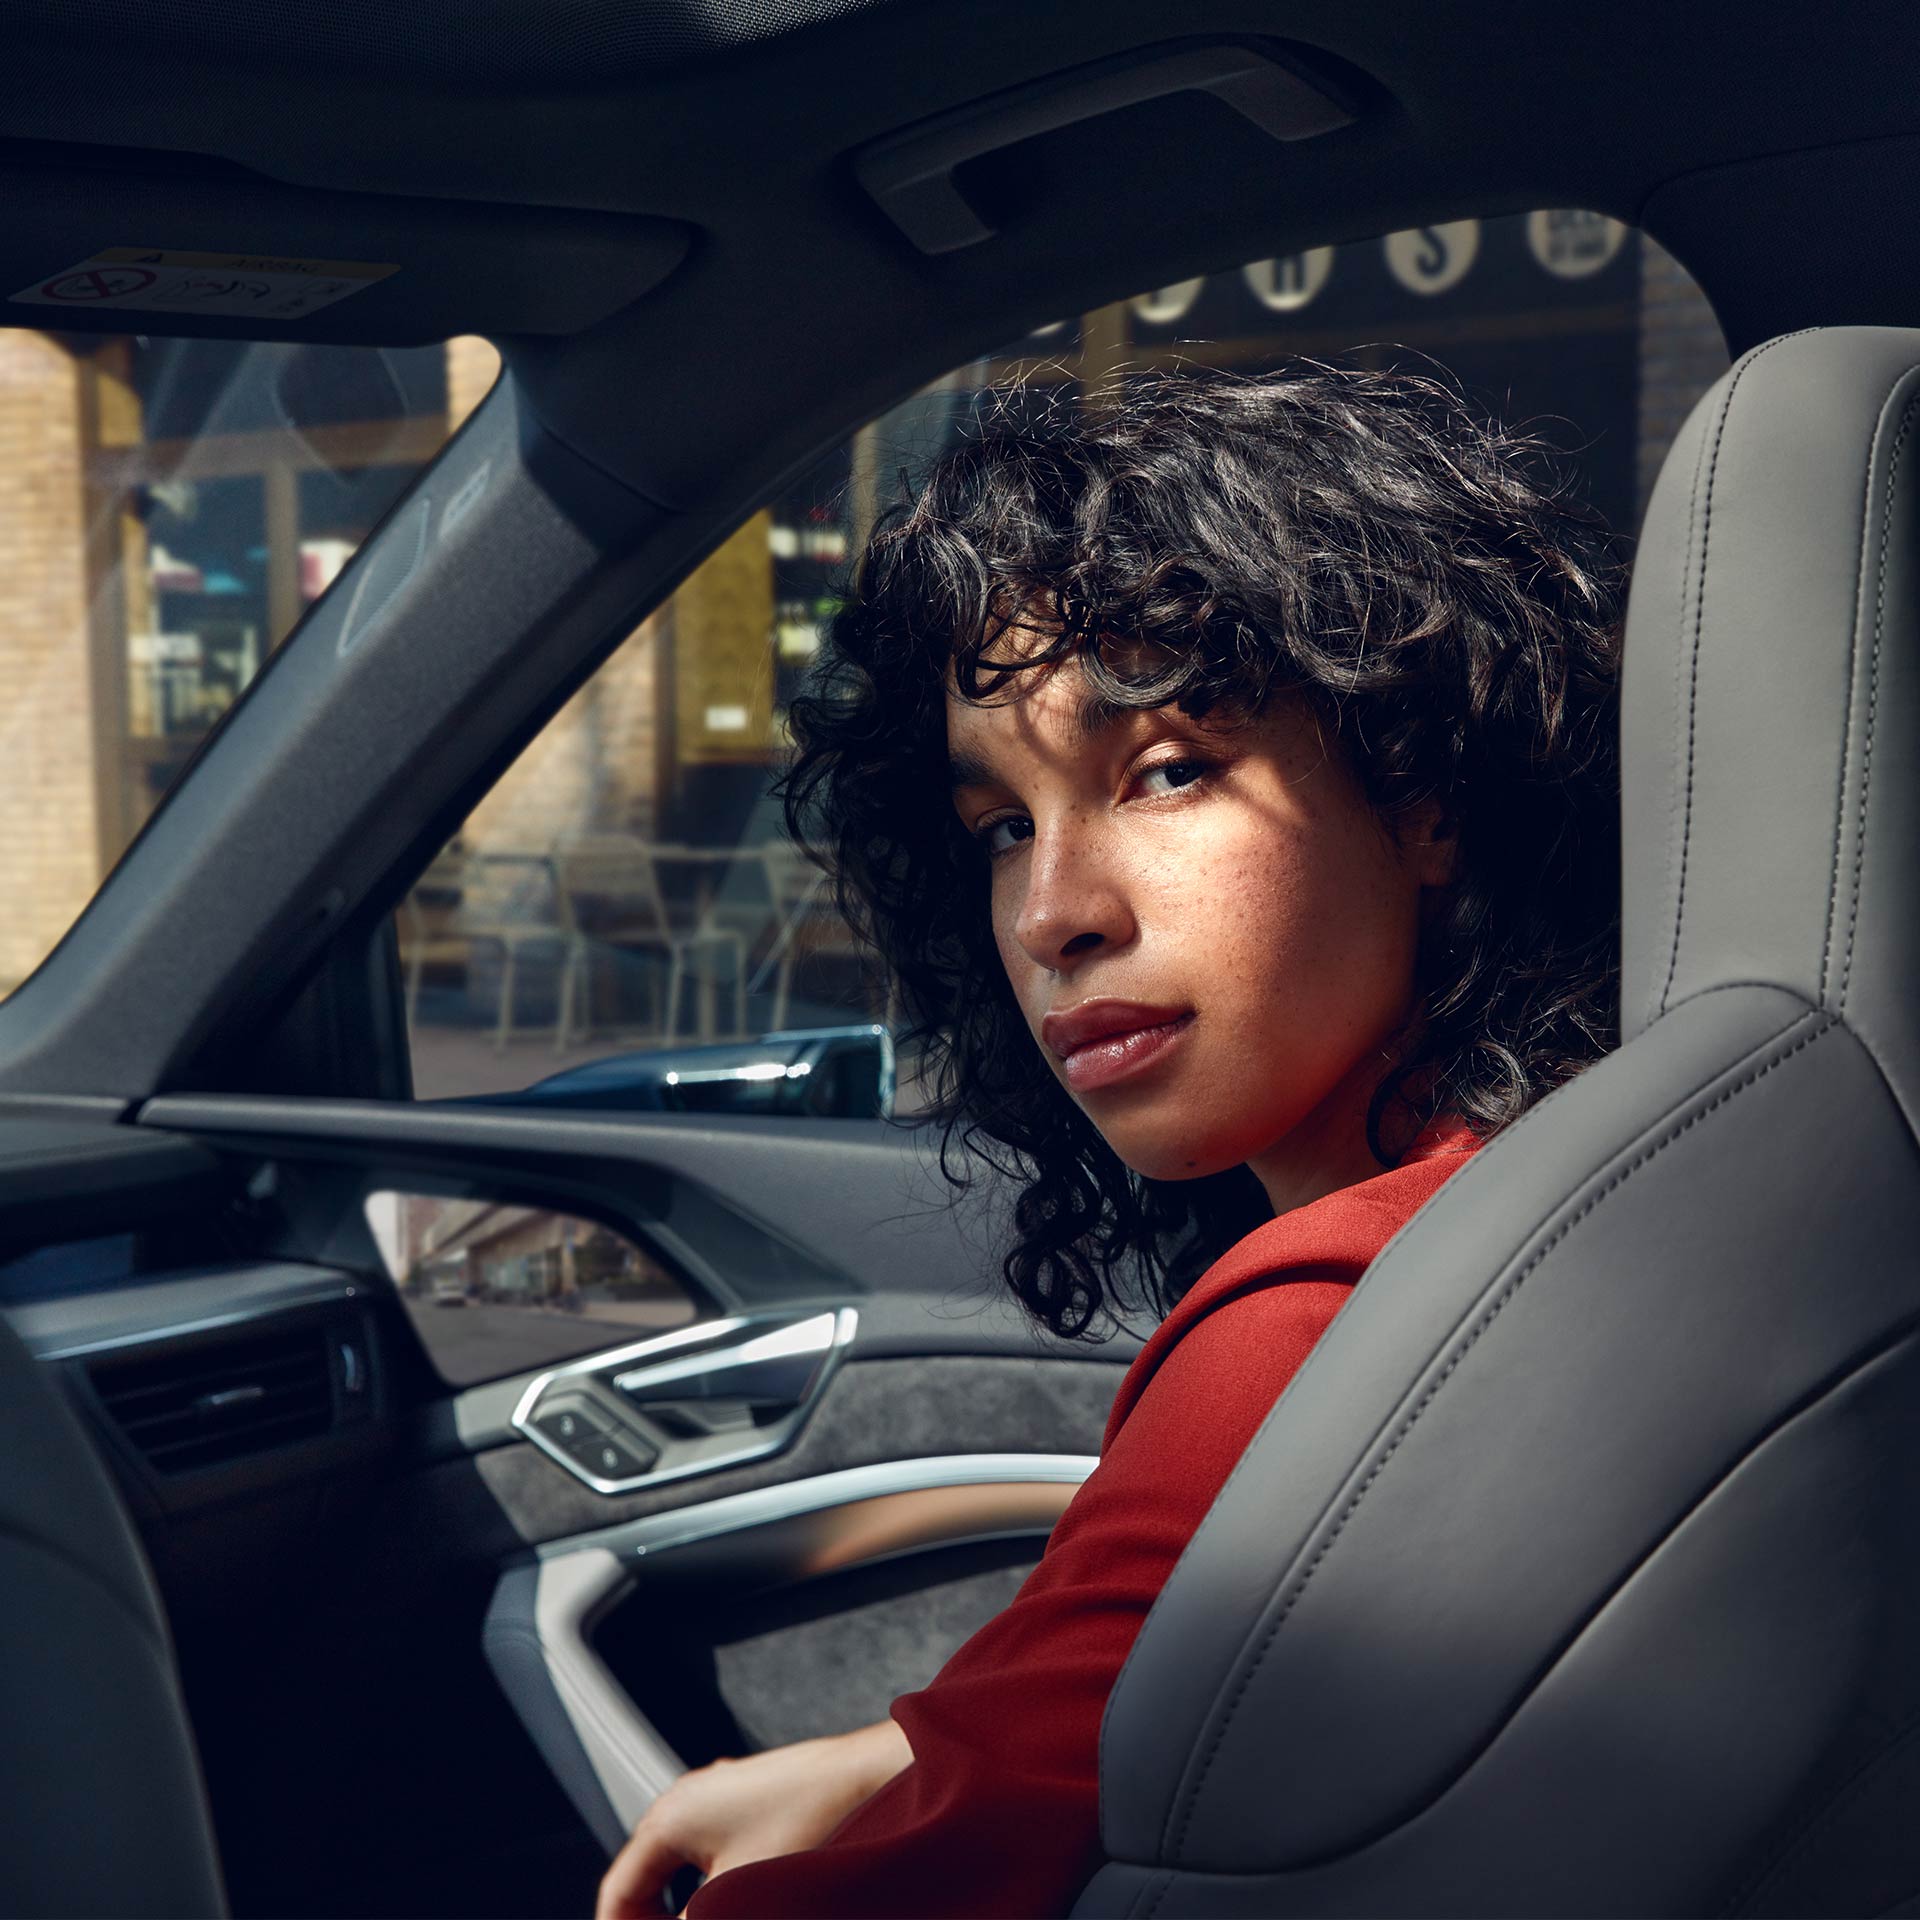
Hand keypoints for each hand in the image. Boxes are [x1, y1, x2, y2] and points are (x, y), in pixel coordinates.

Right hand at [594, 1719, 911, 1918]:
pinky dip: (716, 1893)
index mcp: (669, 1818)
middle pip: (645, 1882)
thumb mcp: (735, 1899)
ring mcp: (724, 1799)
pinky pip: (715, 1859)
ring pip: (682, 1873)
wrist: (876, 1779)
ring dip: (688, 1911)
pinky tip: (743, 1907)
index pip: (617, 1894)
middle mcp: (690, 1800)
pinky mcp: (757, 1806)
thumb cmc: (812, 1822)